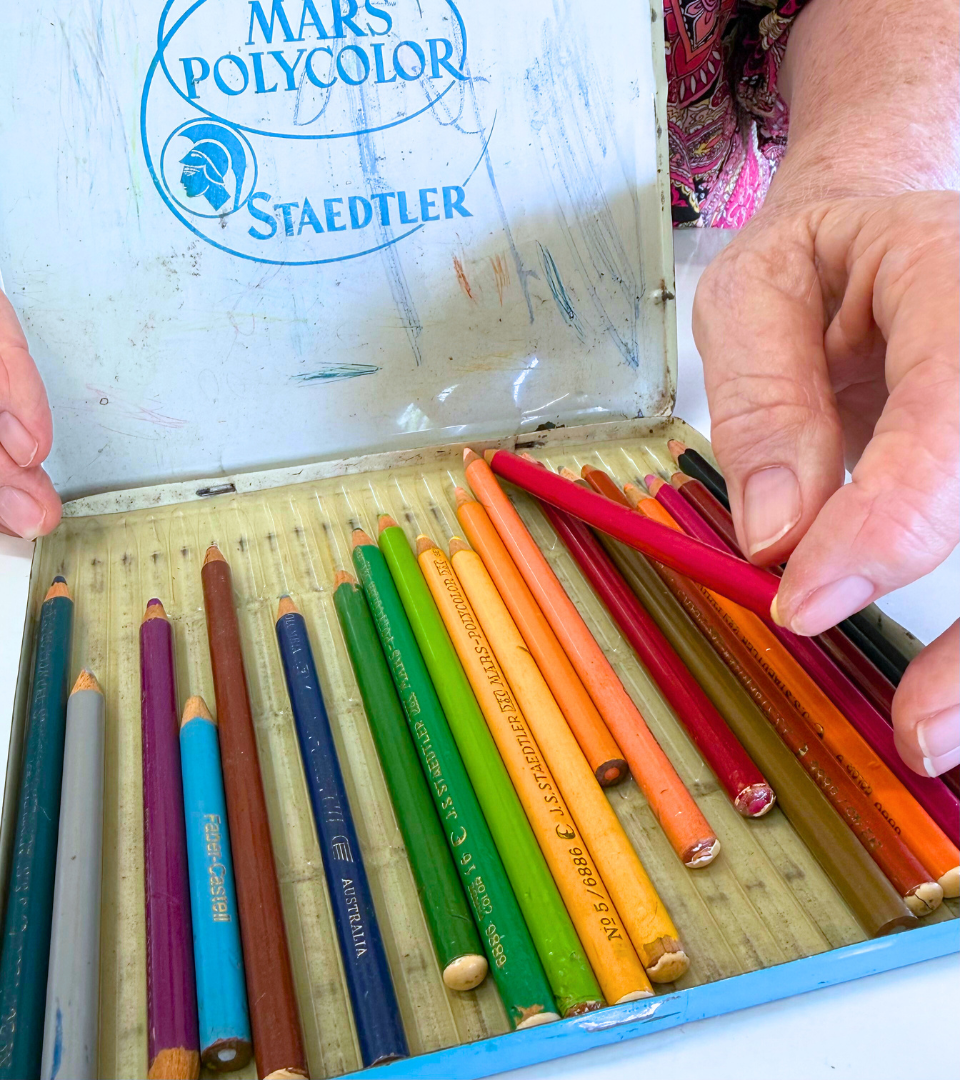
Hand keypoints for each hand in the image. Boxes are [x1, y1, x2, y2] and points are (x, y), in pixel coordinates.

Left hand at [693, 191, 957, 777]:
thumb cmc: (816, 262)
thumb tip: (776, 534)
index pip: (949, 410)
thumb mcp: (755, 294)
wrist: (881, 239)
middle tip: (919, 731)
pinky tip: (956, 697)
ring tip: (938, 736)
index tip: (804, 606)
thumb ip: (765, 403)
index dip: (892, 519)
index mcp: (955, 273)